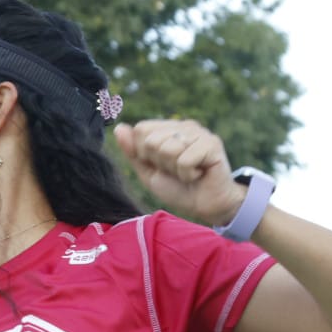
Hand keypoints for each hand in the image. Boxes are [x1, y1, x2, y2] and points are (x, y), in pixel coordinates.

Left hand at [113, 119, 245, 227]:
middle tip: (176, 171)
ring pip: (168, 148)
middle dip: (160, 163)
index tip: (160, 165)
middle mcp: (184, 126)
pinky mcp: (212, 143)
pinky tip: (199, 174)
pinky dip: (188, 174)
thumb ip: (133, 152)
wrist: (205, 206)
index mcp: (168, 129)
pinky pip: (185, 159)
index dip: (144, 153)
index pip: (140, 129)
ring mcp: (199, 133)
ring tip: (188, 173)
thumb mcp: (149, 172)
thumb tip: (119, 128)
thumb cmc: (178, 189)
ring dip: (175, 170)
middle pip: (152, 140)